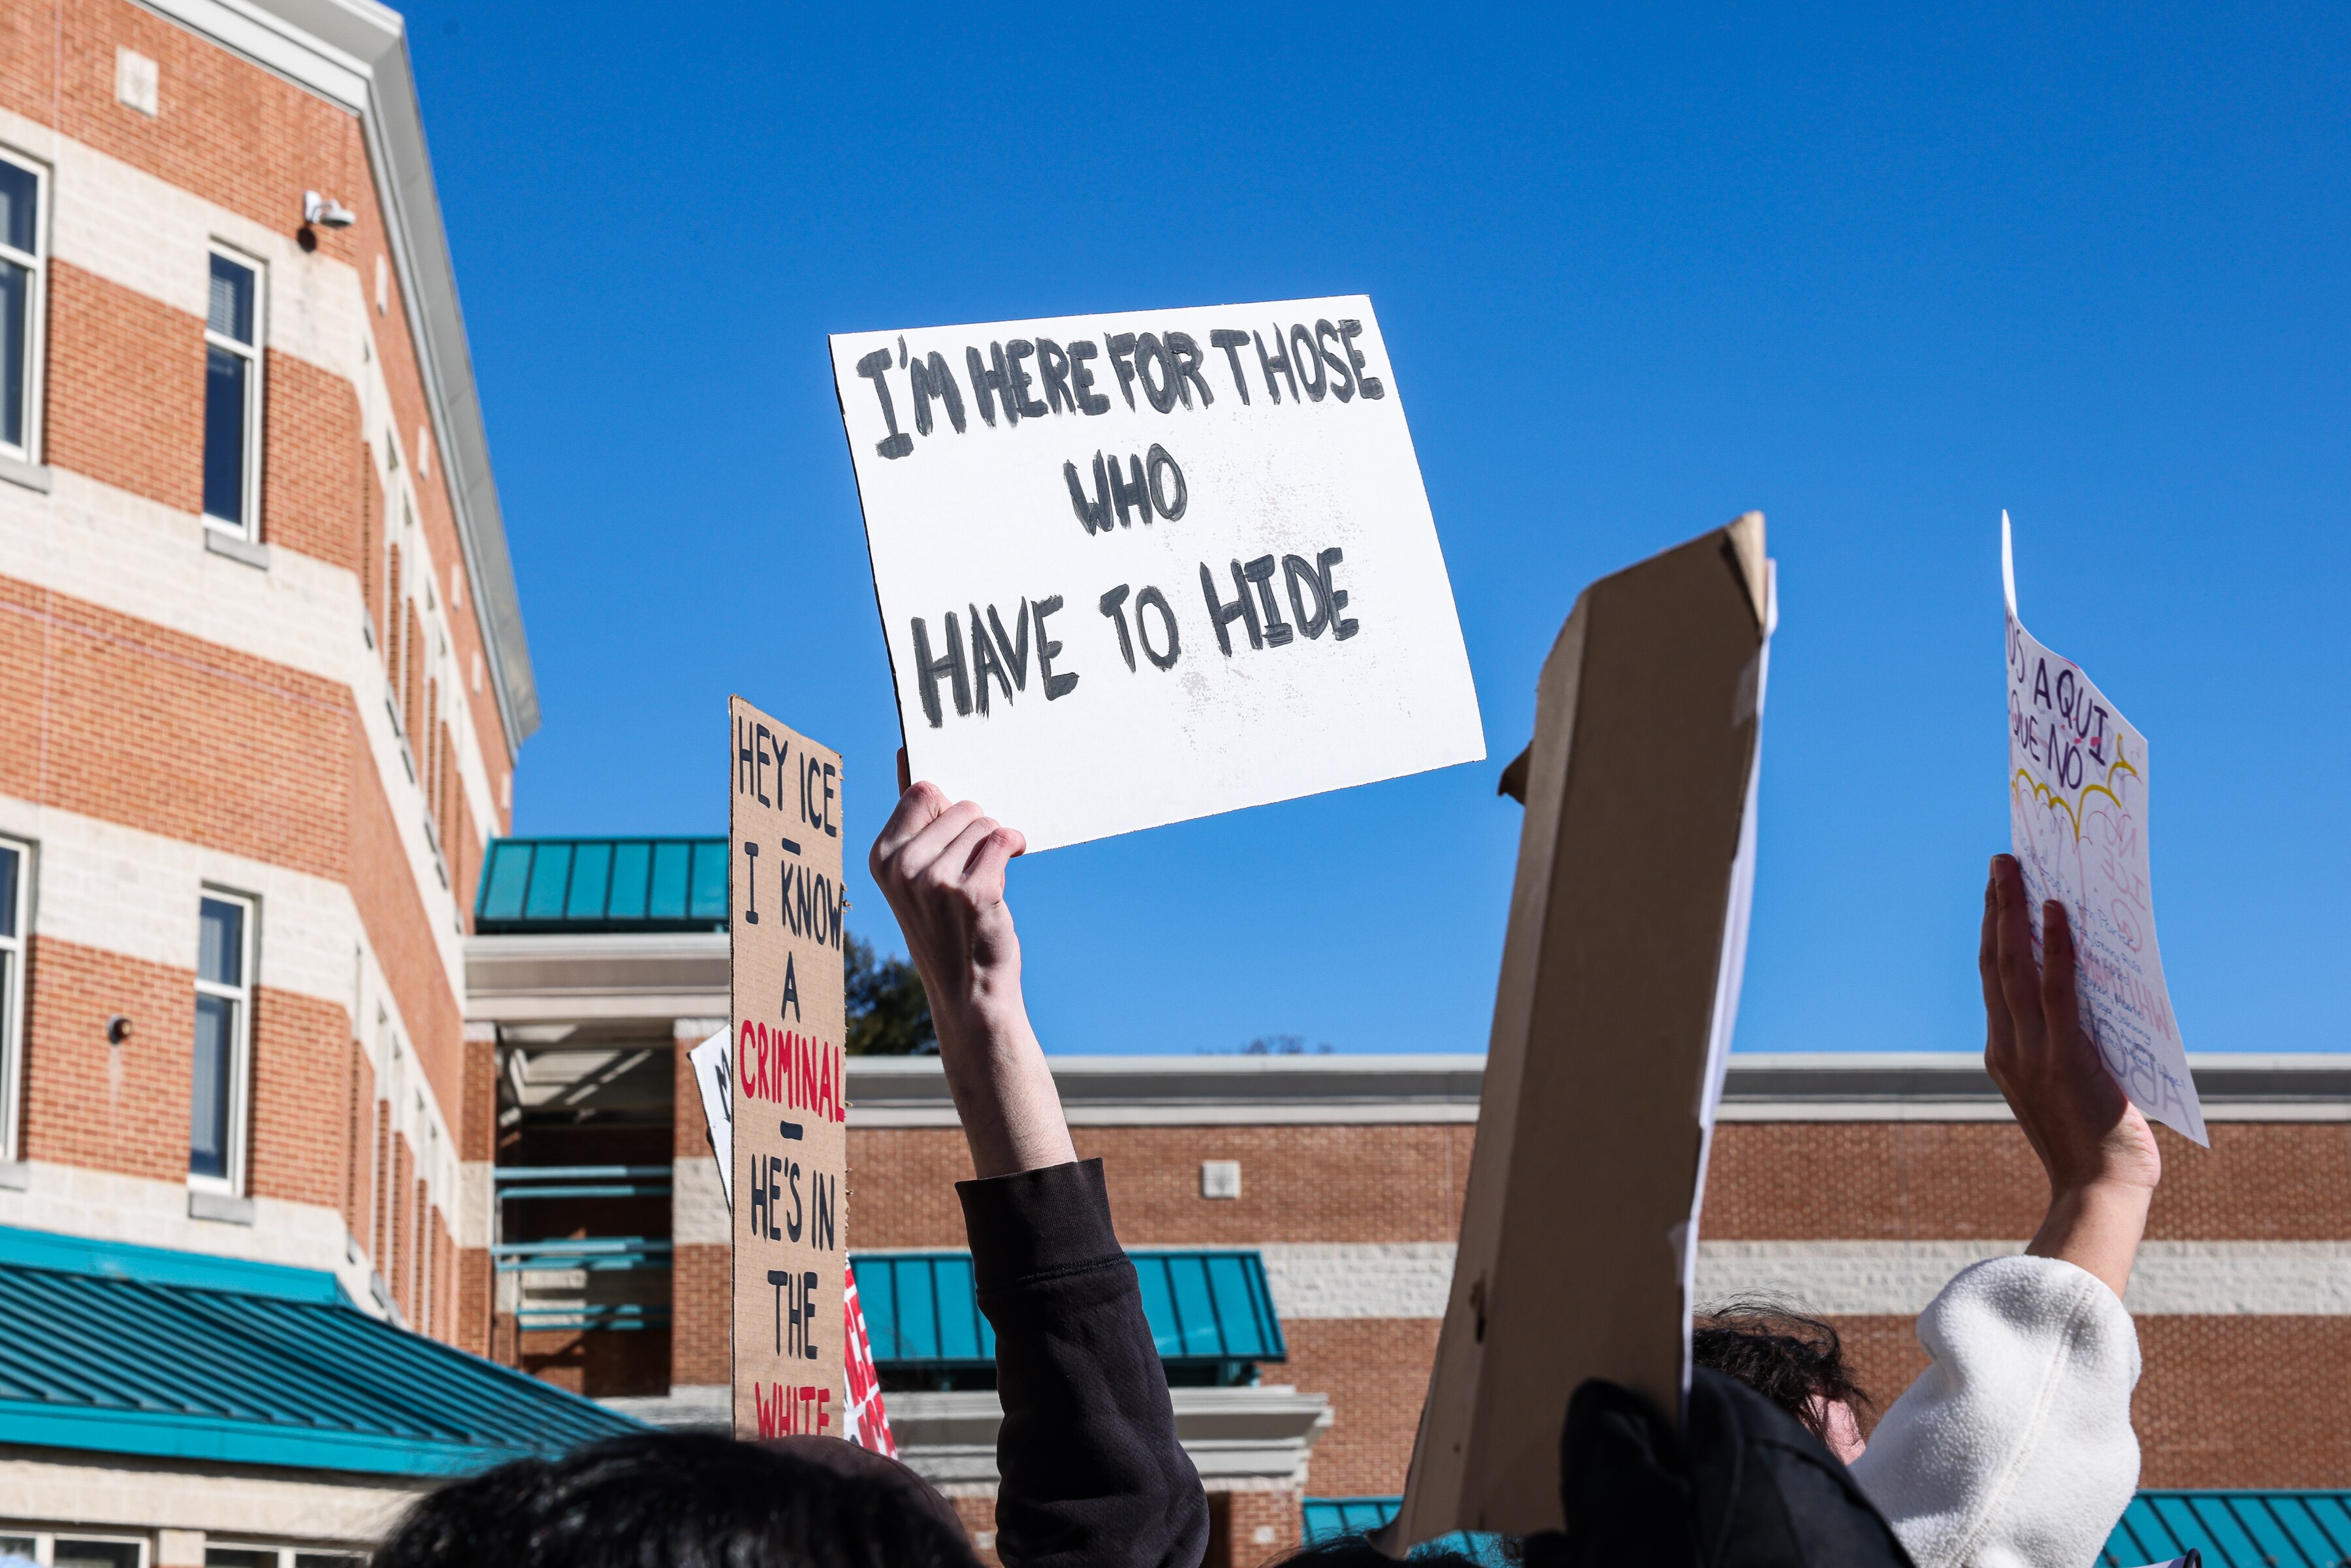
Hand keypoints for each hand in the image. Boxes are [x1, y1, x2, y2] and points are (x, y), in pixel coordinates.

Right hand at [868, 751, 1073, 1177]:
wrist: (969, 995)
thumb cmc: (948, 930)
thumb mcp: (917, 876)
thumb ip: (914, 818)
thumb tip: (907, 756)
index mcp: (881, 858)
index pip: (920, 789)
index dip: (948, 805)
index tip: (959, 828)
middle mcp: (902, 867)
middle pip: (957, 802)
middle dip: (976, 824)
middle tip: (977, 861)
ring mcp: (935, 880)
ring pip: (983, 821)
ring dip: (996, 839)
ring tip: (990, 872)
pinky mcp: (973, 892)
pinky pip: (1003, 839)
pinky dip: (1014, 845)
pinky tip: (1011, 864)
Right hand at [1981, 854, 2160, 1296]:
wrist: (2099, 1188)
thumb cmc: (2095, 1143)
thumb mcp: (2071, 1086)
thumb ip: (2068, 1043)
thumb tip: (2089, 993)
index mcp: (2003, 1055)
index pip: (1994, 980)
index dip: (1993, 933)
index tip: (1997, 894)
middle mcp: (2006, 1048)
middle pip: (1994, 962)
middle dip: (1995, 908)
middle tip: (2000, 862)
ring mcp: (2029, 1051)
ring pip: (2013, 967)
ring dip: (2012, 912)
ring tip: (2014, 869)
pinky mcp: (2062, 1056)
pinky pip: (2055, 989)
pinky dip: (2053, 948)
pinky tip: (2054, 911)